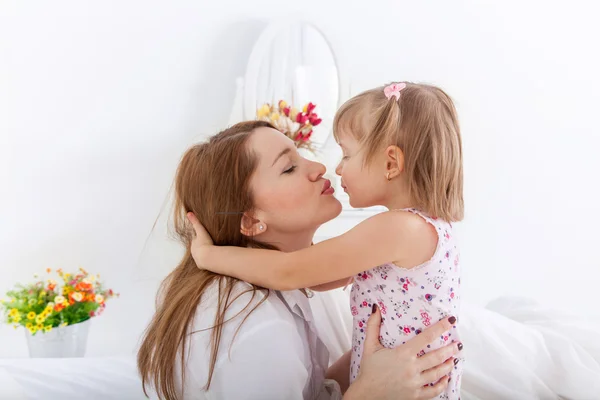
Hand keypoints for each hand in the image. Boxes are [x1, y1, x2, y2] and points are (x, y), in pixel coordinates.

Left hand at [186, 212, 213, 267]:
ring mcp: (197, 259)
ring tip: (209, 252)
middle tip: (205, 245)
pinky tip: (210, 260)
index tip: (201, 238)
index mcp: (193, 244)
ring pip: (199, 255)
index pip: (195, 240)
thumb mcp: (201, 230)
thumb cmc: (205, 243)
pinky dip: (206, 261)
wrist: (208, 257)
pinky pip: (203, 262)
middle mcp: (194, 252)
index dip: (198, 238)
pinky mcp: (201, 265)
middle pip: (196, 248)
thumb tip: (188, 212)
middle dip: (200, 247)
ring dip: (203, 254)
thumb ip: (195, 221)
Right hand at [344, 306, 460, 399]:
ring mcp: (415, 383)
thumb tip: (376, 309)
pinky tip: (445, 378)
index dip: (440, 327)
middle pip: (437, 357)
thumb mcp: (369, 346)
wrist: (366, 394)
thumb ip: (373, 326)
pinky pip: (434, 391)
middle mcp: (411, 368)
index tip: (450, 321)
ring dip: (448, 365)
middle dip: (449, 350)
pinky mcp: (415, 395)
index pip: (426, 337)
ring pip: (438, 373)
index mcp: (403, 354)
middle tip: (457, 344)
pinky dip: (442, 384)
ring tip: (453, 359)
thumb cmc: (369, 370)